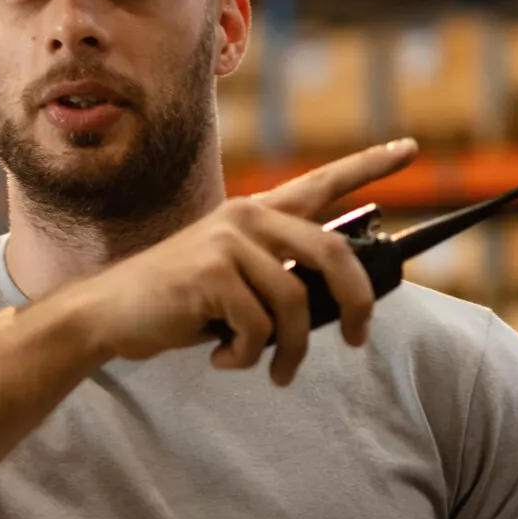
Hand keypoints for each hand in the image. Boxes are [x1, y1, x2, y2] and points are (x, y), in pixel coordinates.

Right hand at [45, 140, 418, 384]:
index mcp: (256, 214)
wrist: (108, 314)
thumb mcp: (233, 280)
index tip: (409, 148)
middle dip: (355, 302)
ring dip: (291, 350)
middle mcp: (245, 218)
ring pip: (296, 304)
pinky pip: (259, 327)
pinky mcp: (210, 274)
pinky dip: (248, 356)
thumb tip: (339, 309)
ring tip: (273, 369)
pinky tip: (224, 357)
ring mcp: (227, 243)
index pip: (321, 183)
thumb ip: (278, 277)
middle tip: (356, 339)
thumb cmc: (176, 304)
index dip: (369, 165)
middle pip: (332, 252)